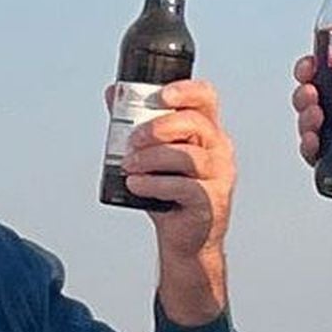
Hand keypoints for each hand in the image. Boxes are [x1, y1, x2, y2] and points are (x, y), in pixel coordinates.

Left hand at [122, 79, 234, 324]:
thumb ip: (137, 123)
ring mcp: (219, 175)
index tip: (160, 96)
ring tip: (129, 166)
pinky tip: (137, 185)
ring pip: (188, 155)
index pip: (206, 98)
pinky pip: (183, 186)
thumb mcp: (153, 154)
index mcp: (207, 131)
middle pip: (195, 124)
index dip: (185, 91)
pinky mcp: (211, 201)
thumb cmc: (171, 195)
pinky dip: (153, 184)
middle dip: (158, 127)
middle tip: (133, 139)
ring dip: (151, 158)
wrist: (186, 240)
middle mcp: (219, 149)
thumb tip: (112, 94)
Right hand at [293, 47, 331, 208]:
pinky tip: (313, 142)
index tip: (309, 66)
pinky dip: (309, 149)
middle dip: (304, 94)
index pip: (331, 72)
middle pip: (315, 98)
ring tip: (315, 116)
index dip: (314, 67)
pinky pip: (320, 157)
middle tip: (310, 93)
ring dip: (304, 119)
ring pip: (312, 126)